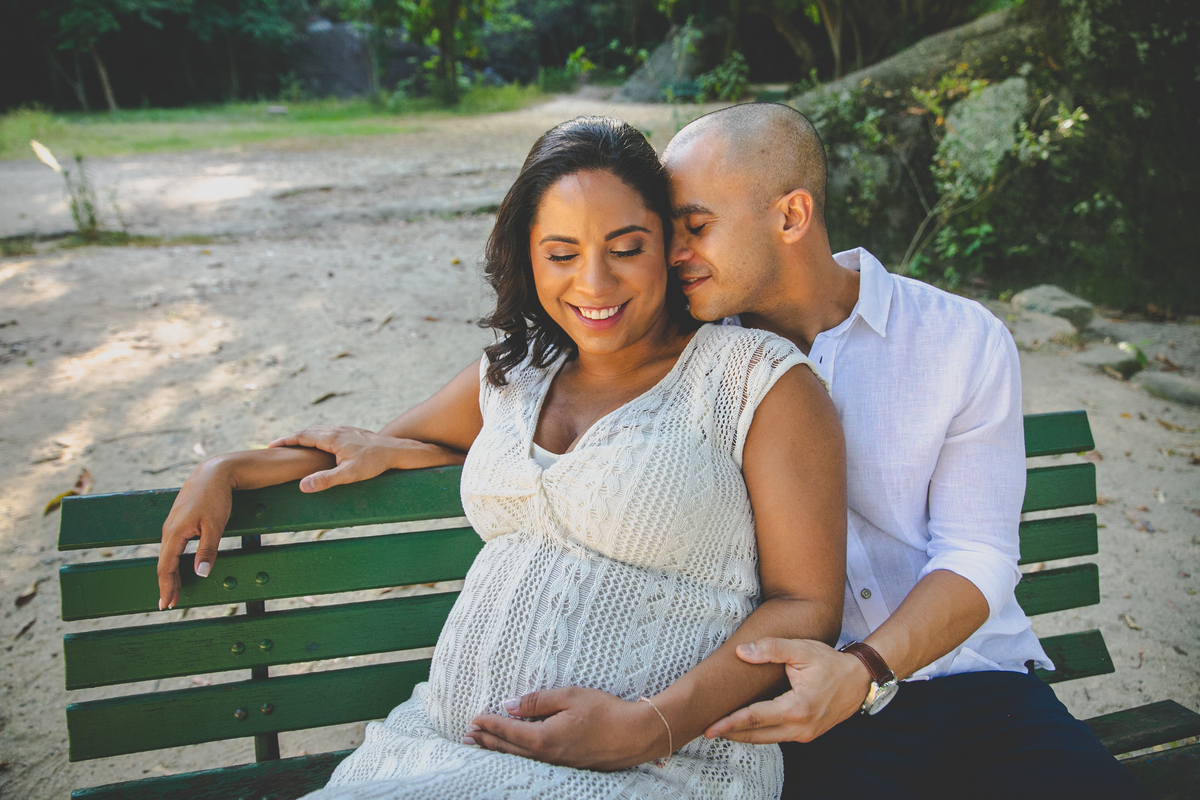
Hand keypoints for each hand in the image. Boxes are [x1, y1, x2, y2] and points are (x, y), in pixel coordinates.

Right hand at [157, 458, 234, 609]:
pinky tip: (180, 567)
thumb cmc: (215, 498)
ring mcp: (172, 525)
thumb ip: (207, 550)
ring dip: (170, 574)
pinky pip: (173, 547)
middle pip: (164, 563)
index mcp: (175, 533)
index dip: (167, 586)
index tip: (167, 604)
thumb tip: (200, 574)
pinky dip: (174, 561)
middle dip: (167, 585)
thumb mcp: (215, 526)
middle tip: (169, 604)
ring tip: (174, 591)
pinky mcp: (179, 521)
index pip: (166, 567)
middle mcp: (169, 530)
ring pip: (168, 555)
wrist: (213, 472)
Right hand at [268, 426, 417, 491]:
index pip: (302, 436)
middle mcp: (336, 430)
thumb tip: (302, 486)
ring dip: (304, 435)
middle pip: (308, 431)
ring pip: (319, 429)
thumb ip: (325, 480)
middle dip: (292, 438)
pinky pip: (328, 431)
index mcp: (332, 438)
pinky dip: (317, 435)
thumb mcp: (348, 475)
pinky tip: (319, 443)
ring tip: (293, 444)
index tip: (270, 446)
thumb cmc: (374, 463)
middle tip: (276, 446)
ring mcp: (345, 430)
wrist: (396, 450)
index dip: (285, 442)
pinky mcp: (352, 433)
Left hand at [467, 687, 668, 770]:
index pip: (509, 731)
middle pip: (509, 749)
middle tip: (468, 736)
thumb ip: (537, 702)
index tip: (475, 718)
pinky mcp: (568, 765)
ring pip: (520, 758)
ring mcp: (558, 763)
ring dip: (499, 750)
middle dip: (487, 741)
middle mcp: (547, 755)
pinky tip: (516, 753)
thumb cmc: (605, 711)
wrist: (635, 735)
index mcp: (544, 738)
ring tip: (482, 746)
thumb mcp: (570, 697)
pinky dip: (517, 756)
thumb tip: (510, 705)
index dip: (490, 724)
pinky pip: (534, 762)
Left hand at [704, 638, 871, 743]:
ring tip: (720, 730)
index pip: (756, 718)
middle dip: (731, 734)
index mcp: (798, 708)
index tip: (710, 726)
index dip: (730, 723)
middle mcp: (801, 727)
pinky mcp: (807, 735)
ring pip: (767, 739)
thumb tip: (742, 652)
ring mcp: (805, 734)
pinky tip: (745, 727)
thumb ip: (772, 649)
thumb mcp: (801, 649)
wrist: (858, 680)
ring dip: (744, 736)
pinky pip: (778, 737)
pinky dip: (760, 733)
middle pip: (758, 735)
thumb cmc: (829, 662)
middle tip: (706, 730)